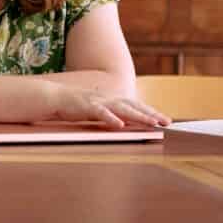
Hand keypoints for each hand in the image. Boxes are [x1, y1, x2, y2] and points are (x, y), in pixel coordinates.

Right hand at [46, 87, 170, 128]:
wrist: (55, 97)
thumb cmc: (76, 106)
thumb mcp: (98, 110)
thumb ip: (112, 115)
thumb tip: (126, 124)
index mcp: (113, 100)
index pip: (136, 105)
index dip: (151, 112)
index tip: (165, 120)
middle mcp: (109, 99)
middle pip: (134, 106)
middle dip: (151, 114)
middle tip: (167, 122)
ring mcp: (99, 102)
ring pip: (123, 109)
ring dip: (138, 116)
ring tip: (152, 123)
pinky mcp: (87, 106)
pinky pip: (101, 113)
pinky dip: (111, 118)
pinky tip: (120, 125)